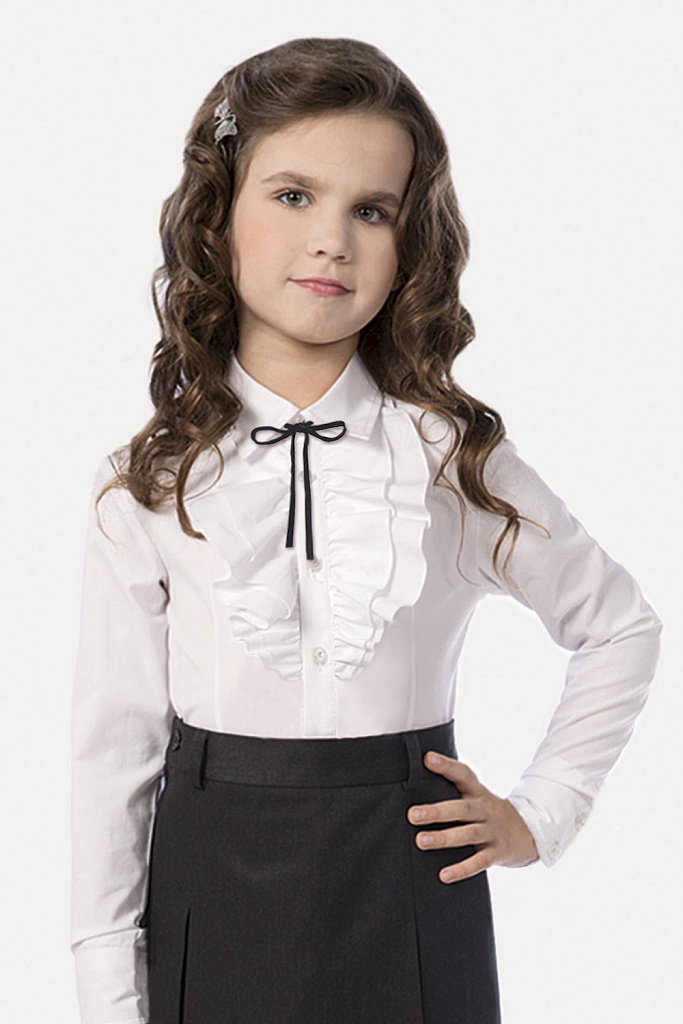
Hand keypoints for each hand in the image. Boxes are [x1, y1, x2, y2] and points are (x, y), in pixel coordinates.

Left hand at [407, 751, 539, 882]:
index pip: (463, 774)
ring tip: (421, 841)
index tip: (427, 758)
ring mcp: (492, 832)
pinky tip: (444, 875)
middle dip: (437, 811)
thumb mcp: (478, 797)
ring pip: (468, 834)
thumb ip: (454, 790)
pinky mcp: (497, 853)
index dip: (447, 765)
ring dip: (444, 838)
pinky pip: (479, 862)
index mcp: (478, 792)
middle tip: (412, 815)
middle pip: (462, 808)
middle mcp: (485, 810)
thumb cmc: (489, 813)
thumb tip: (417, 779)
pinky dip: (462, 869)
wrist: (530, 832)